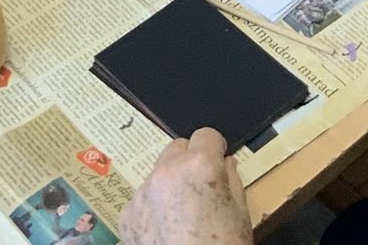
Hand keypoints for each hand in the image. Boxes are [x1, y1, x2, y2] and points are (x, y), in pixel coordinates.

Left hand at [120, 130, 253, 244]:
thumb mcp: (241, 213)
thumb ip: (231, 179)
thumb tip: (224, 161)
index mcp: (199, 166)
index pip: (206, 134)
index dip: (215, 149)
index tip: (218, 162)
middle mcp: (166, 172)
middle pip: (177, 147)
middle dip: (190, 161)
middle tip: (201, 189)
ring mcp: (142, 194)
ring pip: (157, 173)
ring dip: (169, 184)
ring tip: (182, 217)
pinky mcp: (126, 216)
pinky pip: (142, 199)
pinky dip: (153, 209)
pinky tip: (166, 232)